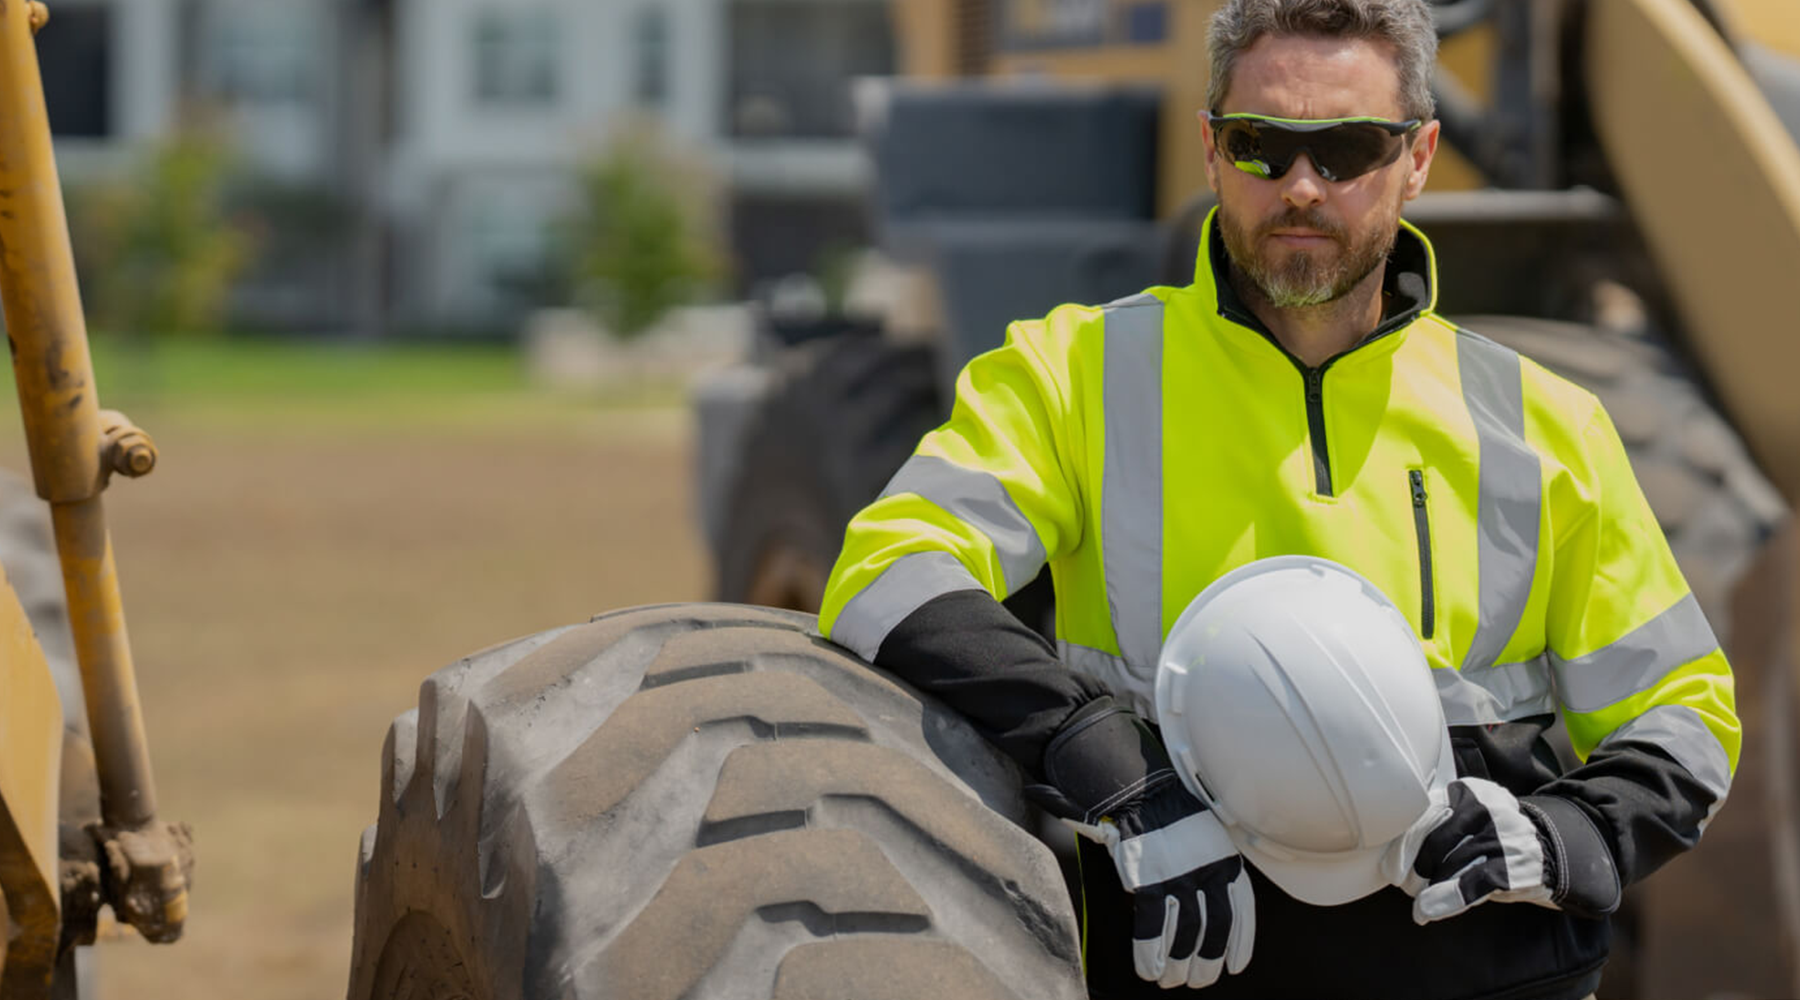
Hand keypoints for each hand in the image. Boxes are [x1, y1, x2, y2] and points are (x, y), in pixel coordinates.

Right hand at [1076, 776, 1255, 988]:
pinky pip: (1150, 927)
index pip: (1242, 912)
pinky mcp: (1148, 881)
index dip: (1239, 944)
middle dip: (1207, 962)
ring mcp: (1178, 878)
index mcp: (1227, 862)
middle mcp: (1207, 873)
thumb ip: (1216, 867)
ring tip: (1172, 979)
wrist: (1140, 794)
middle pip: (1214, 929)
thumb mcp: (1210, 837)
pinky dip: (1150, 953)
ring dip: (1178, 964)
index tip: (1235, 965)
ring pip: (1184, 935)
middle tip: (1199, 980)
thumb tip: (1218, 901)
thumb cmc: (1173, 815)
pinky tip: (1150, 968)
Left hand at [1389, 777, 1620, 924]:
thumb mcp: (1471, 819)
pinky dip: (1444, 901)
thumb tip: (1395, 853)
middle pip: (1434, 840)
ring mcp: (1503, 837)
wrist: (1554, 852)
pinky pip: (1470, 885)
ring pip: (1449, 865)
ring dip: (1427, 888)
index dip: (1403, 844)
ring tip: (1419, 900)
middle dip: (1413, 868)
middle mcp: (1486, 808)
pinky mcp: (1514, 866)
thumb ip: (1438, 824)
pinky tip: (1428, 911)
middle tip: (1405, 885)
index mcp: (1470, 791)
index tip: (1390, 867)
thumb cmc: (1497, 838)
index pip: (1425, 814)